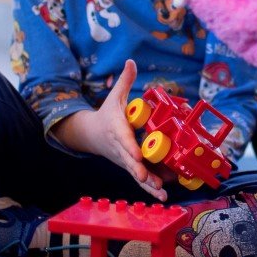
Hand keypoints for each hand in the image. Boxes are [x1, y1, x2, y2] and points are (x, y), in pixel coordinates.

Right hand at [53, 60, 166, 200]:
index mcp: (117, 129)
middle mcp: (120, 148)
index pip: (123, 140)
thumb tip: (131, 61)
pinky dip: (151, 187)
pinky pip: (141, 179)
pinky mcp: (131, 167)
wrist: (93, 134)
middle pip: (130, 161)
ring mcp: (125, 160)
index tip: (138, 156)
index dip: (130, 148)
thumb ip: (125, 81)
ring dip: (148, 185)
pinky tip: (163, 195)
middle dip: (139, 171)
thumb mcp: (115, 96)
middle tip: (146, 178)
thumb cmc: (108, 114)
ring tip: (161, 193)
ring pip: (136, 174)